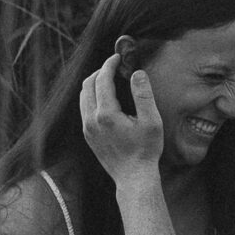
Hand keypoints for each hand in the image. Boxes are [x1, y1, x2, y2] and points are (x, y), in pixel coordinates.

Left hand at [80, 53, 163, 184]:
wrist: (133, 177)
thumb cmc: (145, 150)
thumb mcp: (151, 121)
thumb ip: (144, 94)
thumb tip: (137, 73)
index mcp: (106, 114)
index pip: (102, 79)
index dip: (110, 64)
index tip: (118, 57)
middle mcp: (91, 120)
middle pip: (88, 84)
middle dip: (100, 71)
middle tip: (114, 66)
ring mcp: (87, 128)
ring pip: (83, 96)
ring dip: (94, 84)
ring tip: (109, 79)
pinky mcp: (87, 135)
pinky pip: (84, 109)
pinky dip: (92, 97)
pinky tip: (105, 98)